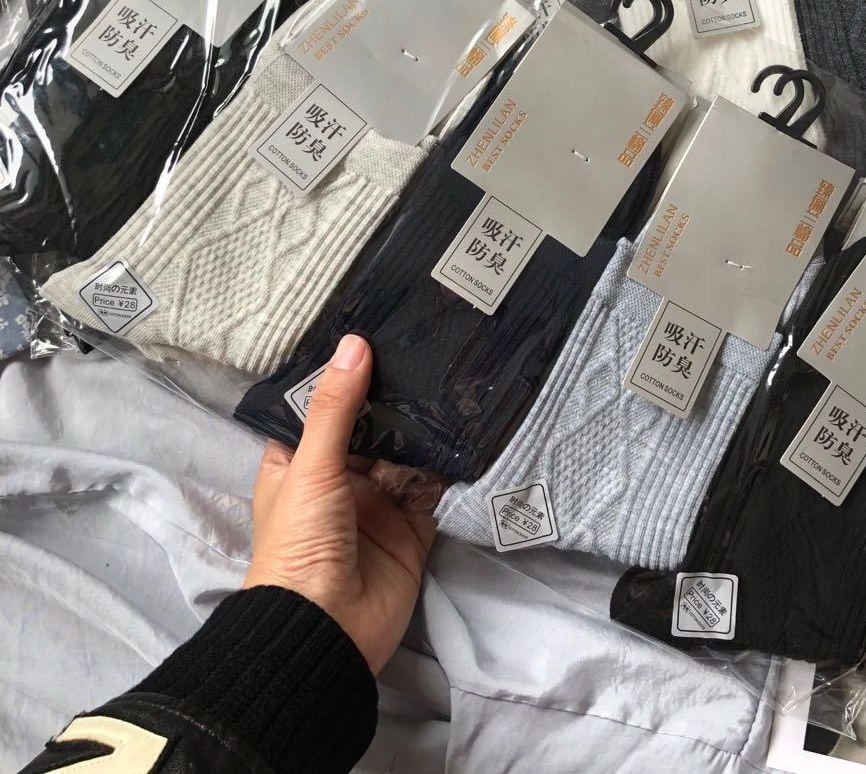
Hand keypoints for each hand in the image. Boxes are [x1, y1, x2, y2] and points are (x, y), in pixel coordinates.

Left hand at [244, 334, 438, 673]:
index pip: (320, 410)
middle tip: (427, 347)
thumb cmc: (300, 543)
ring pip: (405, 454)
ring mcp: (378, 504)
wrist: (327, 631)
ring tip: (454, 378)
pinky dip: (448, 465)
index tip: (372, 332)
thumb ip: (335, 408)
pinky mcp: (412, 528)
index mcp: (299, 464)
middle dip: (393, 399)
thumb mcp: (311, 467)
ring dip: (424, 428)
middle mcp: (339, 479)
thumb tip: (353, 343)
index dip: (341, 377)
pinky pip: (433, 488)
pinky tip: (468, 429)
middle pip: (369, 428)